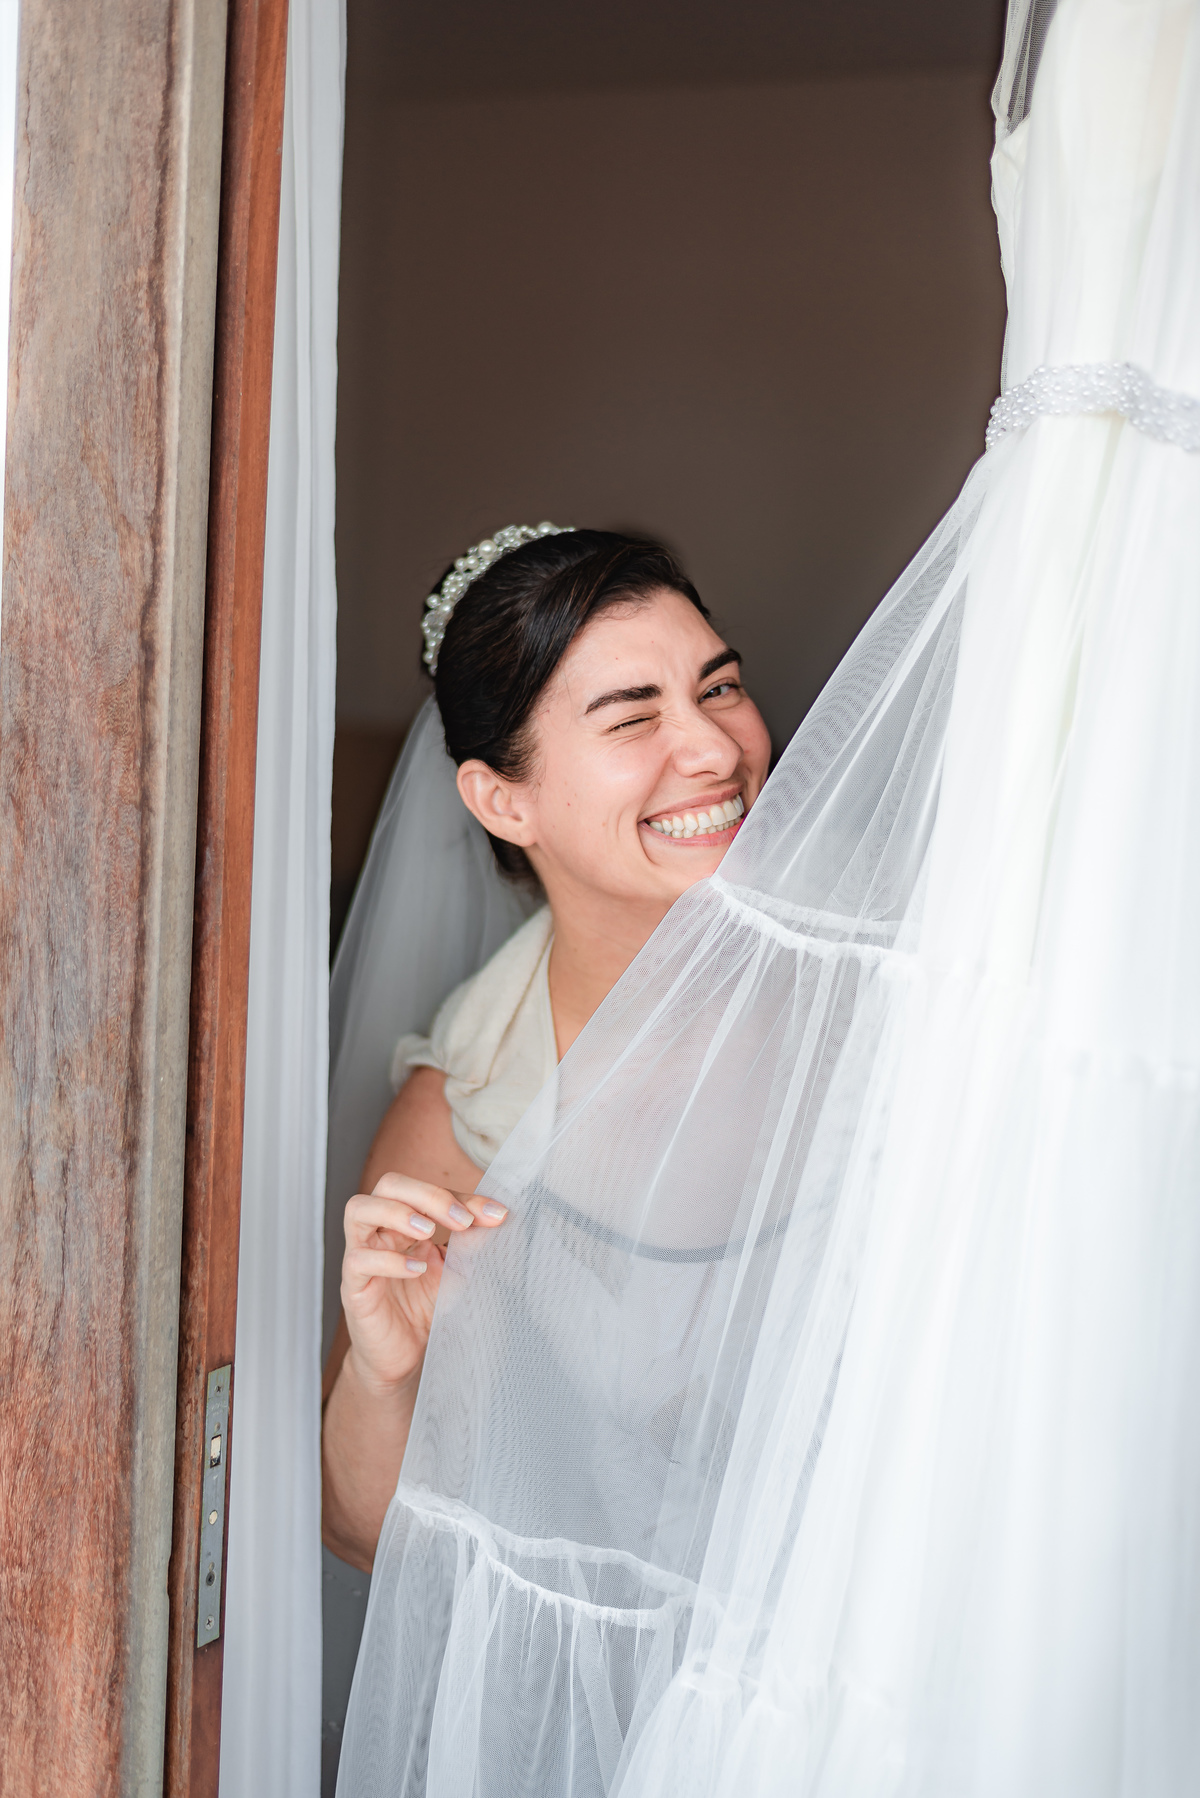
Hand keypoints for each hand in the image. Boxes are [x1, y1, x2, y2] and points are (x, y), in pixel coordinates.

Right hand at [340, 1172, 507, 1395]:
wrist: (405, 1356)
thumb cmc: (426, 1308)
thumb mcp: (457, 1270)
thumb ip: (472, 1243)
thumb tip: (497, 1215)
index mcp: (406, 1220)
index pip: (429, 1191)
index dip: (463, 1197)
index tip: (496, 1214)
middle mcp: (381, 1230)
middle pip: (389, 1184)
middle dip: (428, 1195)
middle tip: (461, 1220)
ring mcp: (362, 1254)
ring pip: (359, 1210)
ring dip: (397, 1214)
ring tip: (429, 1232)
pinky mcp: (353, 1285)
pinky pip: (358, 1259)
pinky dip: (389, 1260)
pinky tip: (416, 1270)